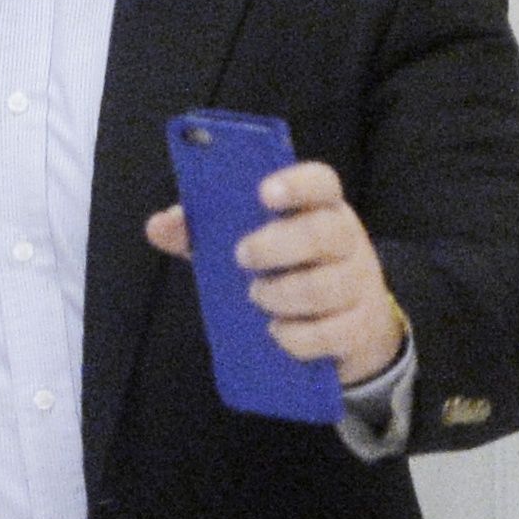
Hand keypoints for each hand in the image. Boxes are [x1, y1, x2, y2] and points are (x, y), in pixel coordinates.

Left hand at [145, 160, 407, 383]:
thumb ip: (204, 234)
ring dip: (283, 294)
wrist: (350, 329)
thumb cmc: (292, 273)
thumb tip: (158, 225)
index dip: (296, 184)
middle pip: (324, 233)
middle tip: (241, 256)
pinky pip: (330, 333)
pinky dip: (297, 337)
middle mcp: (348, 241)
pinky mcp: (360, 328)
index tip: (263, 193)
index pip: (322, 182)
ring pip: (326, 286)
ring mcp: (359, 285)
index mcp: (321, 209)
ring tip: (256, 297)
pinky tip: (277, 332)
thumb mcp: (252, 247)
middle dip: (278, 245)